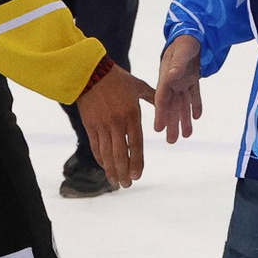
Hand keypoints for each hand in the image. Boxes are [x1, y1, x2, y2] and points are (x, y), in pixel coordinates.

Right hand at [75, 60, 156, 187]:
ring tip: (116, 182)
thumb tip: (166, 104)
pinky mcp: (91, 126)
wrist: (90, 73)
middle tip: (128, 185)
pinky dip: (101, 159)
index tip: (138, 175)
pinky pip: (96, 147)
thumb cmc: (118, 78)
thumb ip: (153, 97)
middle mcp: (117, 123)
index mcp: (132, 115)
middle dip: (124, 172)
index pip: (135, 145)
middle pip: (120, 154)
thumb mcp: (139, 86)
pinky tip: (105, 167)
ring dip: (112, 170)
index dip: (136, 162)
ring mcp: (102, 126)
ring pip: (107, 154)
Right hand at [153, 34, 204, 141]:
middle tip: (171, 142)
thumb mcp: (181, 53)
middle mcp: (173, 83)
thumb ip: (176, 65)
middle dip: (171, 123)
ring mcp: (182, 81)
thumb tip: (171, 77)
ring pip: (183, 104)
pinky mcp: (192, 78)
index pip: (162, 100)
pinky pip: (194, 95)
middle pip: (172, 107)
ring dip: (184, 119)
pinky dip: (196, 105)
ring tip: (186, 136)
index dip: (161, 114)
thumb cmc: (185, 42)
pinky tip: (197, 117)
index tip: (158, 129)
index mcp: (166, 78)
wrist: (193, 32)